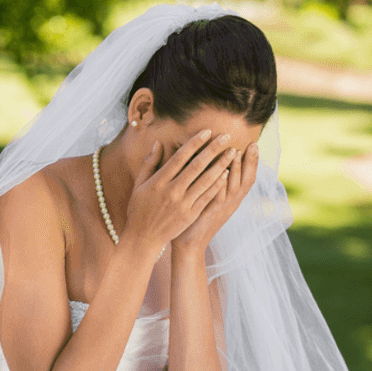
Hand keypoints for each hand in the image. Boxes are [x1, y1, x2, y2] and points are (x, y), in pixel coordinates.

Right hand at [123, 130, 235, 251]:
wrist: (143, 238)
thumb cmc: (139, 209)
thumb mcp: (139, 184)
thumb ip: (149, 163)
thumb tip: (158, 143)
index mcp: (159, 181)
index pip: (180, 157)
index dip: (195, 143)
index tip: (208, 131)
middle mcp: (172, 191)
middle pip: (196, 166)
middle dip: (213, 149)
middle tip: (227, 137)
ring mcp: (183, 204)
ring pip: (205, 181)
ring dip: (221, 165)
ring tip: (232, 153)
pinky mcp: (190, 215)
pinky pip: (206, 197)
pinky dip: (217, 185)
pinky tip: (227, 174)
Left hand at [173, 142, 257, 253]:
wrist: (190, 244)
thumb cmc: (197, 219)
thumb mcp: (211, 200)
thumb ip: (215, 182)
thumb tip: (219, 164)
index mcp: (232, 199)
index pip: (247, 178)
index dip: (252, 162)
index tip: (253, 144)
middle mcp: (231, 203)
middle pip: (246, 181)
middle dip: (250, 162)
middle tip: (252, 144)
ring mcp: (221, 209)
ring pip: (233, 187)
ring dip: (235, 170)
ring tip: (236, 151)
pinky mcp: (209, 213)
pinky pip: (218, 197)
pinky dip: (221, 185)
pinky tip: (223, 173)